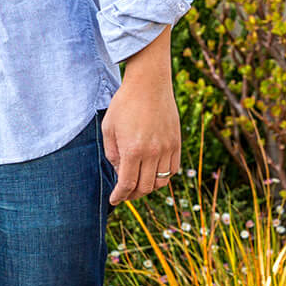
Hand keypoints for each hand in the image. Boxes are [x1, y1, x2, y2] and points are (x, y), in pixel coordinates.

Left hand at [102, 27, 179, 205]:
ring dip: (149, 187)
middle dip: (133, 194)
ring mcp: (167, 149)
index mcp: (132, 150)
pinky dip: (163, 176)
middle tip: (125, 193)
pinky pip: (173, 170)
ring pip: (161, 182)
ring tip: (139, 183)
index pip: (127, 184)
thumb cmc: (124, 104)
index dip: (120, 196)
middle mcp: (152, 153)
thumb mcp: (109, 128)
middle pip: (145, 187)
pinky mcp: (176, 143)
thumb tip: (119, 172)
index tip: (114, 200)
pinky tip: (153, 172)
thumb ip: (112, 153)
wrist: (149, 85)